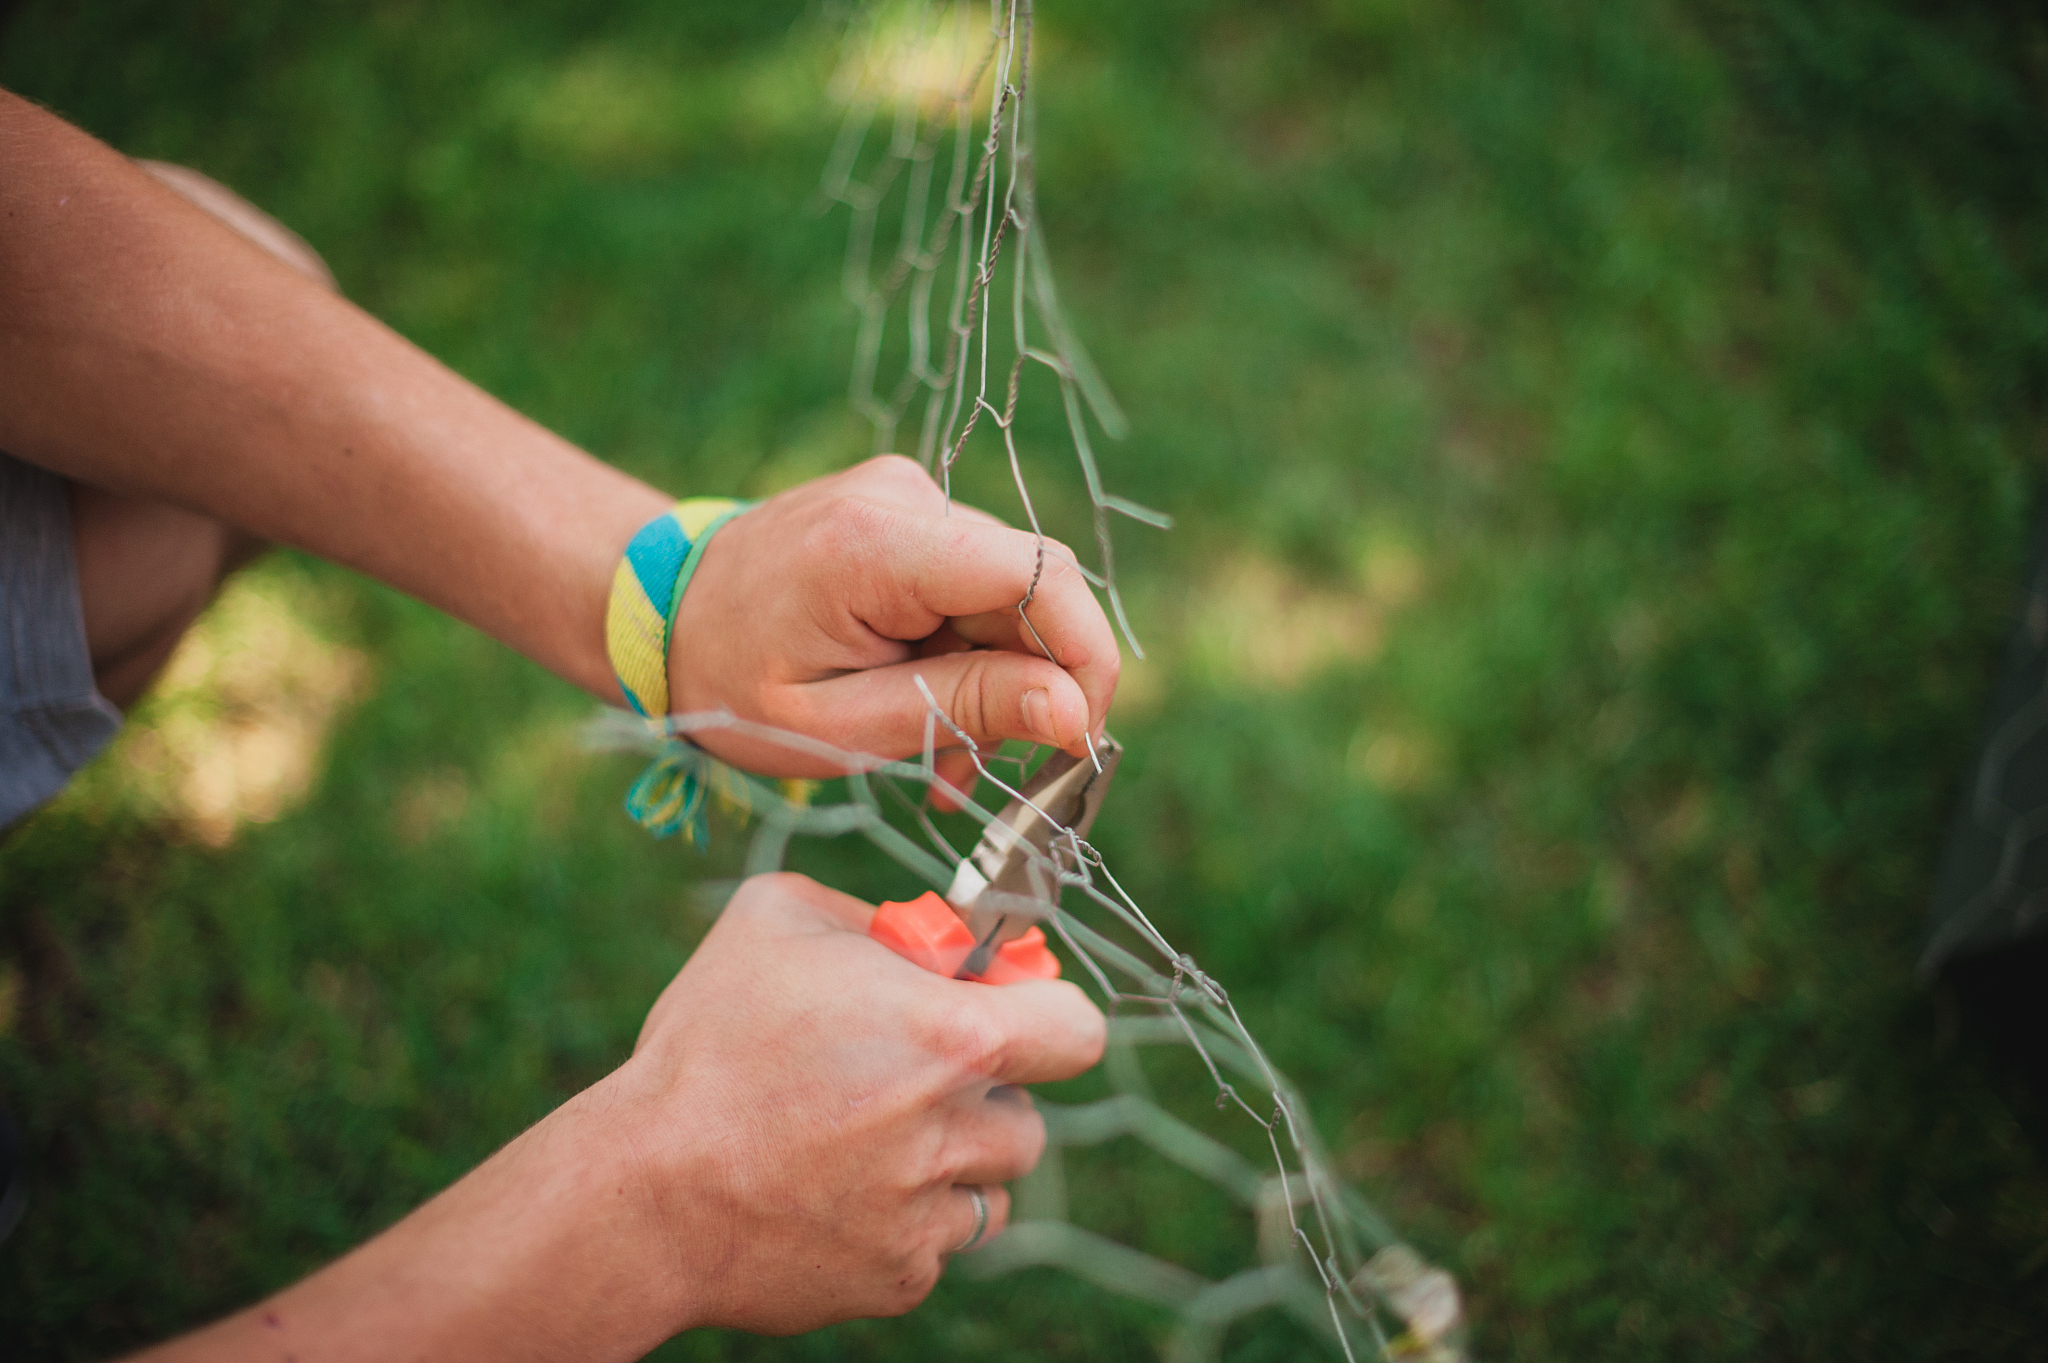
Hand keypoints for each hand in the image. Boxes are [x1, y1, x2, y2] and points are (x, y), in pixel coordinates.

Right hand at [614, 872, 1106, 1334]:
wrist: (641, 1191)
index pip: (1077, 1032)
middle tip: (907, 1082)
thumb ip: (873, 915)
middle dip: (982, 1100)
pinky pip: (931, 1247)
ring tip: (861, 1141)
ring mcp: (929, 1219)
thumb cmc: (707, 1045)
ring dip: (947, 1166)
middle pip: (1028, 1120)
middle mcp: (955, 1135)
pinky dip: (897, 1223)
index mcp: (952, 1038)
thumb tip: (931, 934)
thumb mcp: (775, 920)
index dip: (1045, 1017)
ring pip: (988, 1191)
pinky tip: (828, 1193)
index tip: (1003, 1017)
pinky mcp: (897, 1280)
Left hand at [670, 456, 1119, 801]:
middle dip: (1035, 690)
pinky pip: (977, 590)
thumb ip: (960, 710)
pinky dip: (970, 658)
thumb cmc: (729, 681)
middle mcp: (905, 497)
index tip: (1079, 739)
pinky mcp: (911, 514)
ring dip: (999, 684)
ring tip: (943, 762)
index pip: (1039, 576)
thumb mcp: (840, 727)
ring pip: (1012, 598)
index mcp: (876, 545)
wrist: (658, 613)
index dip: (1084, 657)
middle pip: (1033, 591)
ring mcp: (910, 497)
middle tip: (992, 775)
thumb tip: (1075, 713)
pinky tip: (929, 714)